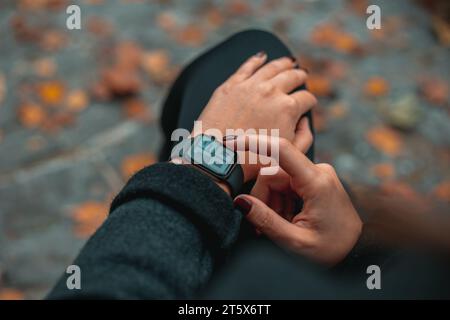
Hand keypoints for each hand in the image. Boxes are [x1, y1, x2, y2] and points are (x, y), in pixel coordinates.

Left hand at [193, 52, 316, 180]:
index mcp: (288, 108)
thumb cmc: (251, 160)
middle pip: (292, 76)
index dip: (310, 101)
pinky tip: (262, 57)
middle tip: (302, 76)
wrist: (217, 158)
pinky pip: (247, 67)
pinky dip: (256, 60)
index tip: (308, 103)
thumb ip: (304, 136)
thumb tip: (305, 120)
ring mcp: (250, 86)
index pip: (306, 98)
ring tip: (289, 62)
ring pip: (272, 67)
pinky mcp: (231, 86)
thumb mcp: (287, 153)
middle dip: (300, 76)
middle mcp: (271, 91)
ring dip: (284, 63)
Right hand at [232, 134, 362, 265]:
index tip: (230, 142)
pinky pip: (286, 185)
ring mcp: (317, 175)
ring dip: (272, 204)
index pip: (282, 150)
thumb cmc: (331, 250)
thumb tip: (240, 202)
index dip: (254, 142)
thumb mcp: (296, 242)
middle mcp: (318, 172)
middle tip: (265, 228)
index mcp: (317, 182)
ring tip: (282, 227)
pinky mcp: (314, 180)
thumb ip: (266, 220)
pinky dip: (280, 203)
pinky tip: (287, 220)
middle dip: (263, 200)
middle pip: (272, 174)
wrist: (357, 252)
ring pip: (276, 181)